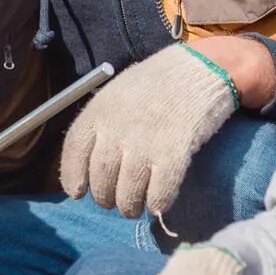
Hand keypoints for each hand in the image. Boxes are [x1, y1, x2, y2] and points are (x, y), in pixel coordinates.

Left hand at [61, 43, 239, 215]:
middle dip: (104, 197)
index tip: (77, 191)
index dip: (72, 177)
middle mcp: (118, 128)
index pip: (74, 152)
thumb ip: (101, 124)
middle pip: (100, 178)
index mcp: (99, 111)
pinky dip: (156, 203)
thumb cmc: (158, 83)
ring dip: (128, 206)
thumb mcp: (118, 94)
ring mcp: (146, 142)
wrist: (203, 67)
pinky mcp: (175, 152)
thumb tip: (88, 163)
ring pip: (127, 193)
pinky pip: (159, 192)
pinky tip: (158, 203)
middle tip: (112, 201)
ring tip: (132, 207)